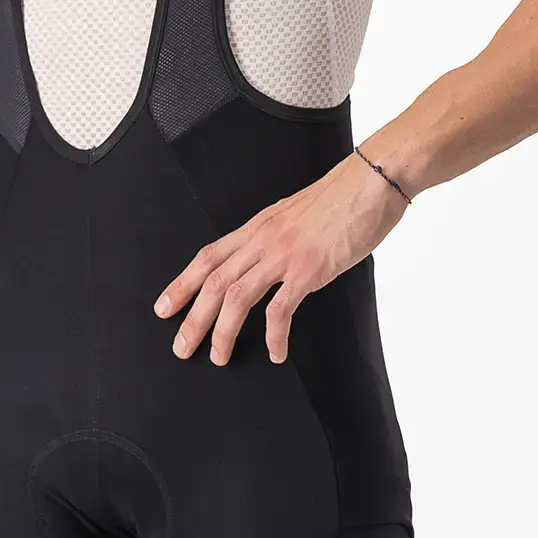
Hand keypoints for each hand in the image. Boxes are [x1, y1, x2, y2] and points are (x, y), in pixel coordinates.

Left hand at [153, 150, 409, 364]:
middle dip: (192, 319)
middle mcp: (262, 240)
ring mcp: (284, 254)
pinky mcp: (309, 269)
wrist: (373, 179)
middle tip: (181, 348)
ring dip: (223, 332)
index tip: (164, 308)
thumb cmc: (341, 198)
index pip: (207, 258)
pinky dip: (274, 336)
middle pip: (214, 283)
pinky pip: (280, 310)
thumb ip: (275, 238)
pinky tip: (276, 353)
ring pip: (236, 297)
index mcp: (257, 227)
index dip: (182, 284)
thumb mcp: (294, 214)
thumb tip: (265, 262)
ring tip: (219, 357)